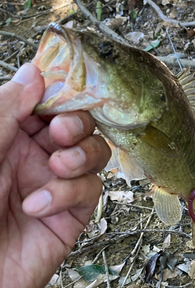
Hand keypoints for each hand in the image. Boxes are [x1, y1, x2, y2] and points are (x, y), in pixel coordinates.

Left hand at [0, 64, 110, 287]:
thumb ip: (6, 111)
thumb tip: (35, 72)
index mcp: (8, 136)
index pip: (46, 102)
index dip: (61, 93)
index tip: (67, 88)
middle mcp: (33, 157)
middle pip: (78, 124)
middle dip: (76, 123)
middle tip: (60, 133)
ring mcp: (54, 184)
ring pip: (93, 153)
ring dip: (82, 154)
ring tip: (57, 167)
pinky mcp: (70, 215)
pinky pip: (89, 190)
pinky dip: (68, 192)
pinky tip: (37, 206)